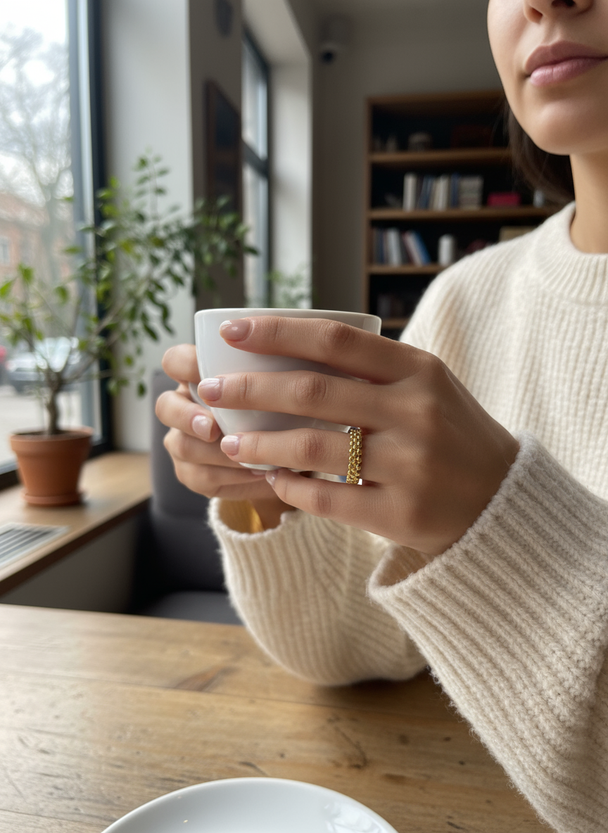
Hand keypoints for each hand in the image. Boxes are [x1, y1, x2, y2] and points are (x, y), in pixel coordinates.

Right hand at [155, 344, 293, 528]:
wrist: (291, 454)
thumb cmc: (287, 407)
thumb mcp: (287, 384)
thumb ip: (281, 372)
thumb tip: (298, 363)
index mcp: (200, 374)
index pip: (176, 361)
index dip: (185, 366)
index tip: (212, 378)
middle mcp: (185, 404)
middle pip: (165, 406)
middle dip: (187, 418)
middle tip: (213, 429)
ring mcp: (184, 440)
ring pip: (182, 446)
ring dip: (216, 454)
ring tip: (252, 458)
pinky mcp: (193, 473)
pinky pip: (201, 478)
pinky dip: (232, 478)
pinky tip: (260, 475)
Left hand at [198, 316, 518, 555]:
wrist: (501, 498)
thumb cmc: (450, 432)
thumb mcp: (426, 385)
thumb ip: (372, 368)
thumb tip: (288, 348)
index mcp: (418, 370)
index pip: (336, 340)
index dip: (277, 332)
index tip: (230, 332)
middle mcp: (415, 412)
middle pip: (313, 391)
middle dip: (250, 389)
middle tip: (209, 389)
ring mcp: (410, 465)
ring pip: (313, 448)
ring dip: (260, 443)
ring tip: (229, 441)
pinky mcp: (401, 514)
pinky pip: (329, 500)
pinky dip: (292, 488)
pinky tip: (272, 480)